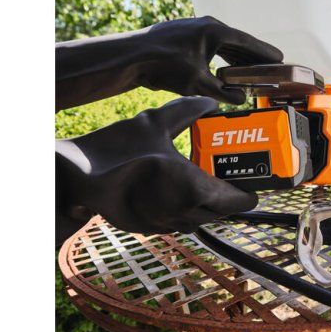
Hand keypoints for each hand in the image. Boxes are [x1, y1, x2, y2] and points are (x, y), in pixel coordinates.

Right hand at [56, 96, 256, 236]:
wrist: (76, 180)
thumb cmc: (114, 152)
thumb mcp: (153, 122)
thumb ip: (186, 111)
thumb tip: (208, 102)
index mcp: (194, 189)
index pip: (237, 201)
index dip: (249, 194)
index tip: (254, 186)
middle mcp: (184, 213)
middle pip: (221, 213)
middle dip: (229, 198)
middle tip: (231, 179)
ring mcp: (164, 225)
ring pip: (199, 221)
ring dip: (207, 206)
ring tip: (206, 184)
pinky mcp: (147, 229)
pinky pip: (177, 223)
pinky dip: (184, 211)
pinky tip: (176, 192)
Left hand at [139, 16, 282, 103]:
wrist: (132, 57)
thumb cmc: (165, 65)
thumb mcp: (198, 83)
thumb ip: (223, 92)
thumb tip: (239, 100)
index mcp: (215, 31)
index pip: (247, 43)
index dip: (264, 52)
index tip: (279, 57)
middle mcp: (205, 25)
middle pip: (236, 42)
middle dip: (252, 55)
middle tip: (268, 65)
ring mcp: (192, 28)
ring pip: (220, 43)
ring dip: (234, 56)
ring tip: (248, 68)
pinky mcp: (180, 35)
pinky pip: (207, 45)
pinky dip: (218, 55)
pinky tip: (220, 66)